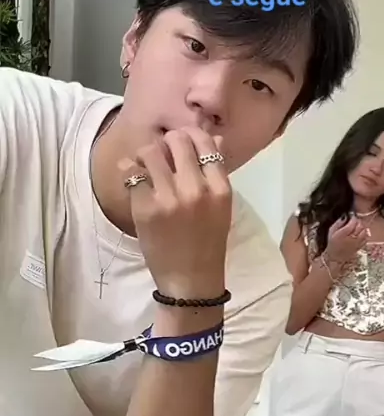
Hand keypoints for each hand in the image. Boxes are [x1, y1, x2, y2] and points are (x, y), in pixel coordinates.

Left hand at [119, 127, 232, 297]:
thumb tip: (216, 138)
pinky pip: (132, 173)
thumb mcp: (221, 207)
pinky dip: (129, 169)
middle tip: (162, 153)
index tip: (181, 143)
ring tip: (145, 164)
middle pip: (177, 140)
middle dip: (167, 142)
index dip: (190, 135)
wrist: (190, 279)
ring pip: (151, 151)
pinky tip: (133, 175)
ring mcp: (169, 198)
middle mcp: (196, 189)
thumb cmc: (208, 242)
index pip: (205, 142)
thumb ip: (217, 172)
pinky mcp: (145, 208)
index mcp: (220, 188)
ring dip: (146, 153)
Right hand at [325, 215, 367, 263]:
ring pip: (364, 231)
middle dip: (358, 221)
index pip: (353, 222)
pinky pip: (366, 238)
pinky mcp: (360, 246)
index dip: (353, 217)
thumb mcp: (331, 231)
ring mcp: (357, 243)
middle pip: (360, 226)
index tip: (351, 216)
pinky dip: (364, 234)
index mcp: (343, 233)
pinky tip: (360, 233)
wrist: (335, 257)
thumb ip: (338, 223)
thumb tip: (345, 216)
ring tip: (357, 227)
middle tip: (354, 221)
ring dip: (362, 227)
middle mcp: (352, 238)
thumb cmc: (332, 243)